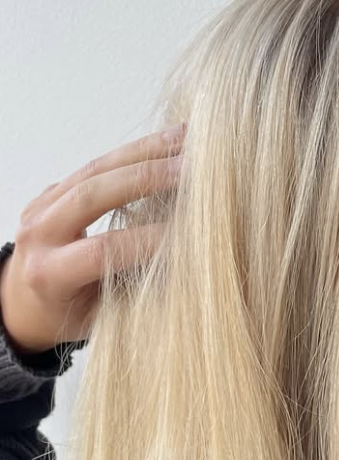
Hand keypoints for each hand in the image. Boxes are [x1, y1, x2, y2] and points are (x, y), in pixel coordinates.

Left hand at [0, 122, 185, 356]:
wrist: (25, 301)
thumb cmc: (69, 316)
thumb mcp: (102, 317)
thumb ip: (134, 289)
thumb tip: (185, 264)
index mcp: (48, 274)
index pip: (103, 250)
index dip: (148, 239)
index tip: (191, 232)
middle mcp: (38, 235)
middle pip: (91, 196)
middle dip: (145, 179)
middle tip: (191, 170)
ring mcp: (41, 206)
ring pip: (93, 169)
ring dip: (144, 153)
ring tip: (186, 141)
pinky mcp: (54, 189)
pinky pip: (95, 164)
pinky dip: (135, 152)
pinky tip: (168, 142)